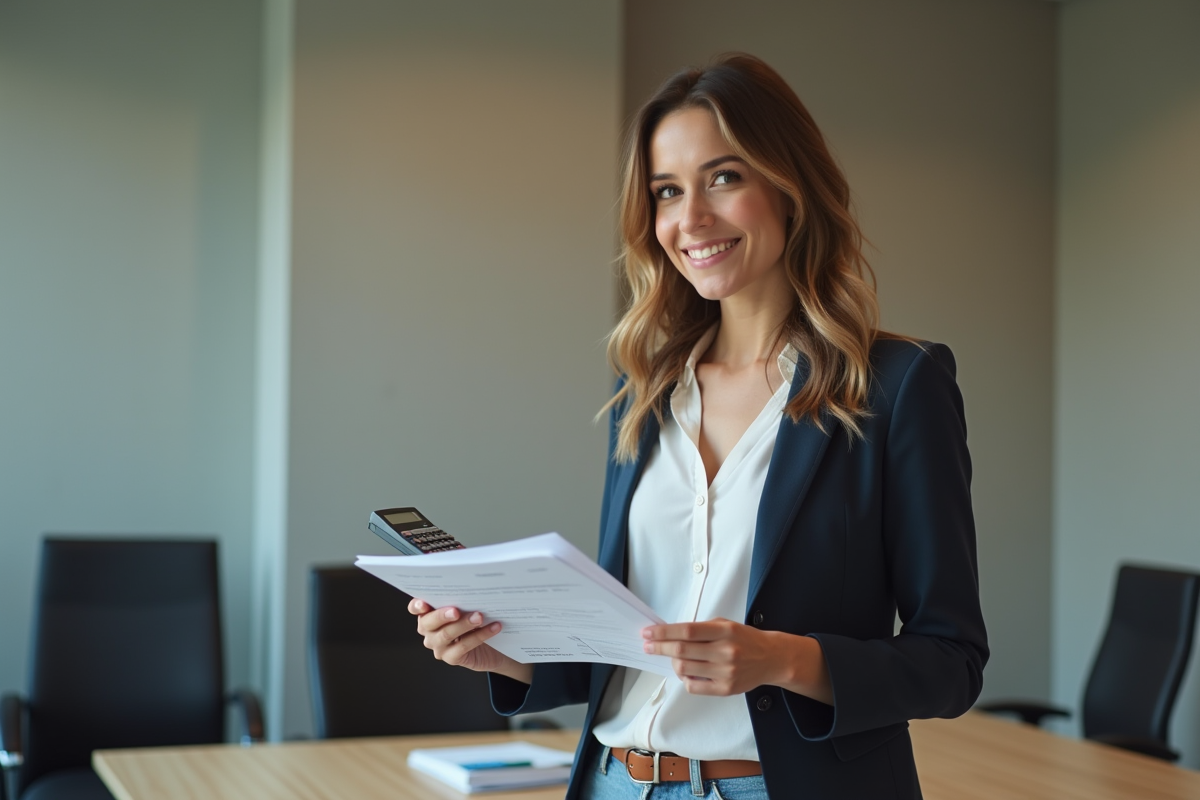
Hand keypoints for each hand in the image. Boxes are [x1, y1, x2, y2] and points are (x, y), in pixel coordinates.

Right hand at [407, 598, 531, 682]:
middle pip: (428, 622)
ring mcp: (439, 646)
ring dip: (464, 624)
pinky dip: (479, 636)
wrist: (492, 646)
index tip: (423, 603)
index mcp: (429, 614)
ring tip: (480, 616)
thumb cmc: (476, 621)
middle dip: (442, 615)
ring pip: (446, 634)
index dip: (416, 606)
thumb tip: (470, 586)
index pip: (415, 608)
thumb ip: (461, 599)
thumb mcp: (467, 607)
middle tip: (456, 610)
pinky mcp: (452, 658)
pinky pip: (463, 647)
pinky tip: (493, 628)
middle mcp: (429, 631)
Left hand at [642, 618, 831, 702]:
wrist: (771, 658)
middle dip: (659, 647)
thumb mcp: (725, 625)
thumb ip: (700, 629)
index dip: (664, 632)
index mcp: (724, 631)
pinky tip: (686, 671)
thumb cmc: (745, 639)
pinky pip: (694, 686)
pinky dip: (684, 678)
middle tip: (648, 645)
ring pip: (684, 669)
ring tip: (672, 658)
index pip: (687, 631)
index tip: (648, 633)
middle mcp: (725, 652)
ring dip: (672, 663)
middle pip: (682, 651)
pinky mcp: (726, 689)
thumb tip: (670, 634)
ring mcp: (726, 672)